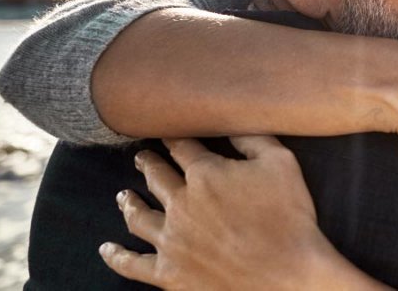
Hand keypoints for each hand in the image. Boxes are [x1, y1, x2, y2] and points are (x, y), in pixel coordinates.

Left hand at [98, 136, 388, 289]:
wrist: (287, 275)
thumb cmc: (290, 218)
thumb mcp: (282, 163)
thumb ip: (253, 139)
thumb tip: (231, 122)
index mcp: (205, 174)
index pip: (182, 148)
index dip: (174, 137)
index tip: (168, 131)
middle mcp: (181, 203)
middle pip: (156, 177)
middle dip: (148, 164)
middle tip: (142, 158)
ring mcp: (171, 240)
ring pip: (139, 216)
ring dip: (129, 203)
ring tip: (123, 195)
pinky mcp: (168, 273)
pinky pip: (133, 264)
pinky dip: (117, 255)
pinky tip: (108, 249)